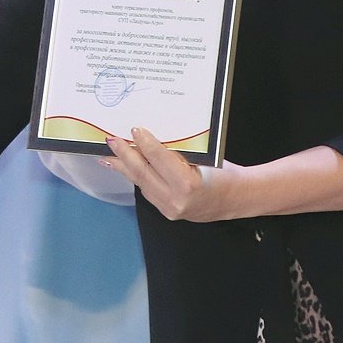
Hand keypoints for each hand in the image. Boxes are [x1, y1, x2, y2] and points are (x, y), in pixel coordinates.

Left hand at [103, 127, 233, 222]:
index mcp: (188, 184)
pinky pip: (146, 191)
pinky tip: (125, 167)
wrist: (235, 199)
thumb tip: (148, 138)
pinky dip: (135, 176)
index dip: (144, 143)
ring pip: (141, 183)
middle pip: (142, 173)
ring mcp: (169, 209)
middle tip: (110, 139)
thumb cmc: (222, 172)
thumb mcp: (203, 157)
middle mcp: (175, 200)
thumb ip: (176, 152)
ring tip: (108, 154)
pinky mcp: (166, 213)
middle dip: (124, 155)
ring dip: (124, 167)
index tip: (133, 129)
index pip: (159, 159)